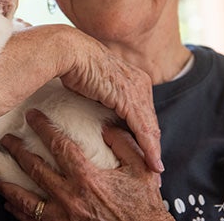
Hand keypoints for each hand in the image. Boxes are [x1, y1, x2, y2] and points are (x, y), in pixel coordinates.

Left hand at [0, 109, 171, 220]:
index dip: (43, 128)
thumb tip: (107, 126)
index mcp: (87, 178)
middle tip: (6, 139)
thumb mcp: (141, 171)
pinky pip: (32, 220)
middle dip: (17, 151)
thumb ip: (124, 145)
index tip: (32, 116)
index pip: (58, 146)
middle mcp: (70, 196)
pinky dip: (17, 211)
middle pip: (34, 168)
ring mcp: (63, 216)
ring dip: (6, 183)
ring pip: (25, 198)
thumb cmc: (142, 207)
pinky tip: (9, 203)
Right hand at [57, 31, 162, 172]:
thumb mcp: (94, 85)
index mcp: (134, 78)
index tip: (144, 152)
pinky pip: (143, 129)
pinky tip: (152, 163)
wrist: (69, 51)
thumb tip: (97, 109)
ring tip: (155, 171)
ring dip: (153, 151)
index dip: (145, 133)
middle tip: (154, 168)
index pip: (143, 112)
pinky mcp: (130, 98)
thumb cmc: (74, 66)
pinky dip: (149, 148)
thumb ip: (103, 96)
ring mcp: (137, 90)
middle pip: (150, 121)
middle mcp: (140, 82)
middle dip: (153, 145)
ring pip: (150, 127)